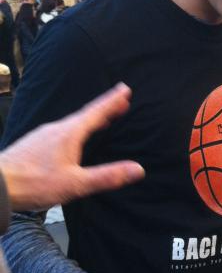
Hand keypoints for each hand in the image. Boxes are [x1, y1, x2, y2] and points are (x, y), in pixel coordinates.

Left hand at [0, 83, 143, 210]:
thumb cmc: (34, 183)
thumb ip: (106, 176)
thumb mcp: (75, 183)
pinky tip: (70, 139)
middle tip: (120, 102)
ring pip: (71, 123)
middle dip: (104, 109)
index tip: (125, 89)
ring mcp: (42, 136)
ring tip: (99, 120)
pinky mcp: (33, 145)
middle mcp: (55, 130)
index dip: (112, 101)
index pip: (96, 112)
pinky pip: (59, 132)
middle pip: (85, 115)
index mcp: (69, 134)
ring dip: (88, 119)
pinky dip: (74, 129)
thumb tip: (138, 169)